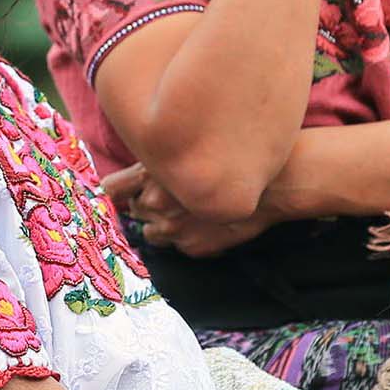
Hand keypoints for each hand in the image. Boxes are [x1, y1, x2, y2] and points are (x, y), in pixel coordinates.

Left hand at [102, 165, 275, 256]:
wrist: (277, 182)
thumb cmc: (238, 154)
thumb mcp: (192, 143)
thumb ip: (164, 158)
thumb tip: (141, 172)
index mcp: (151, 173)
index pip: (112, 189)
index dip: (117, 191)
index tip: (120, 191)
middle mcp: (157, 203)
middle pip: (135, 209)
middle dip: (147, 203)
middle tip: (169, 195)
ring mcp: (174, 228)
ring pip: (153, 232)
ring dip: (164, 224)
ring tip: (187, 212)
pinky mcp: (192, 247)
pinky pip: (179, 245)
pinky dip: (187, 237)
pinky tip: (207, 223)